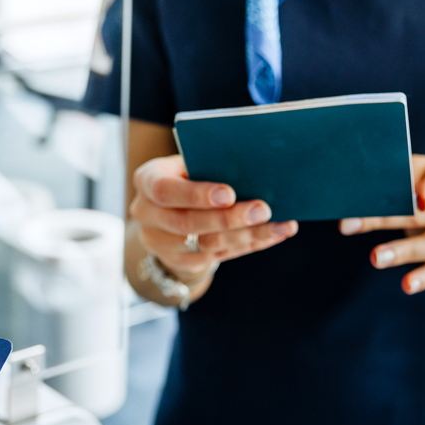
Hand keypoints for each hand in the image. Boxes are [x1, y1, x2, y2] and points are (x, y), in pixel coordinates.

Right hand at [130, 154, 297, 282]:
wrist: (170, 208)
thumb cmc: (189, 174)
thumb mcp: (189, 162)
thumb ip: (210, 165)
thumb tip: (255, 168)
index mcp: (147, 180)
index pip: (165, 190)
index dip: (196, 194)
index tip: (229, 194)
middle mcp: (146, 214)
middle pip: (187, 223)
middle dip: (228, 218)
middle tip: (263, 210)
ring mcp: (159, 243)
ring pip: (205, 245)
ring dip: (246, 236)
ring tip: (279, 225)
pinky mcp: (179, 261)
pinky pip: (217, 257)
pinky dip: (248, 246)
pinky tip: (273, 235)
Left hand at [340, 154, 424, 294]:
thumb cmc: (423, 181)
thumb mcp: (413, 170)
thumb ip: (390, 174)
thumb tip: (351, 185)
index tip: (419, 200)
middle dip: (388, 220)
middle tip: (351, 225)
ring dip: (402, 252)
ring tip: (375, 258)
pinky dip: (424, 278)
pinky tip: (406, 285)